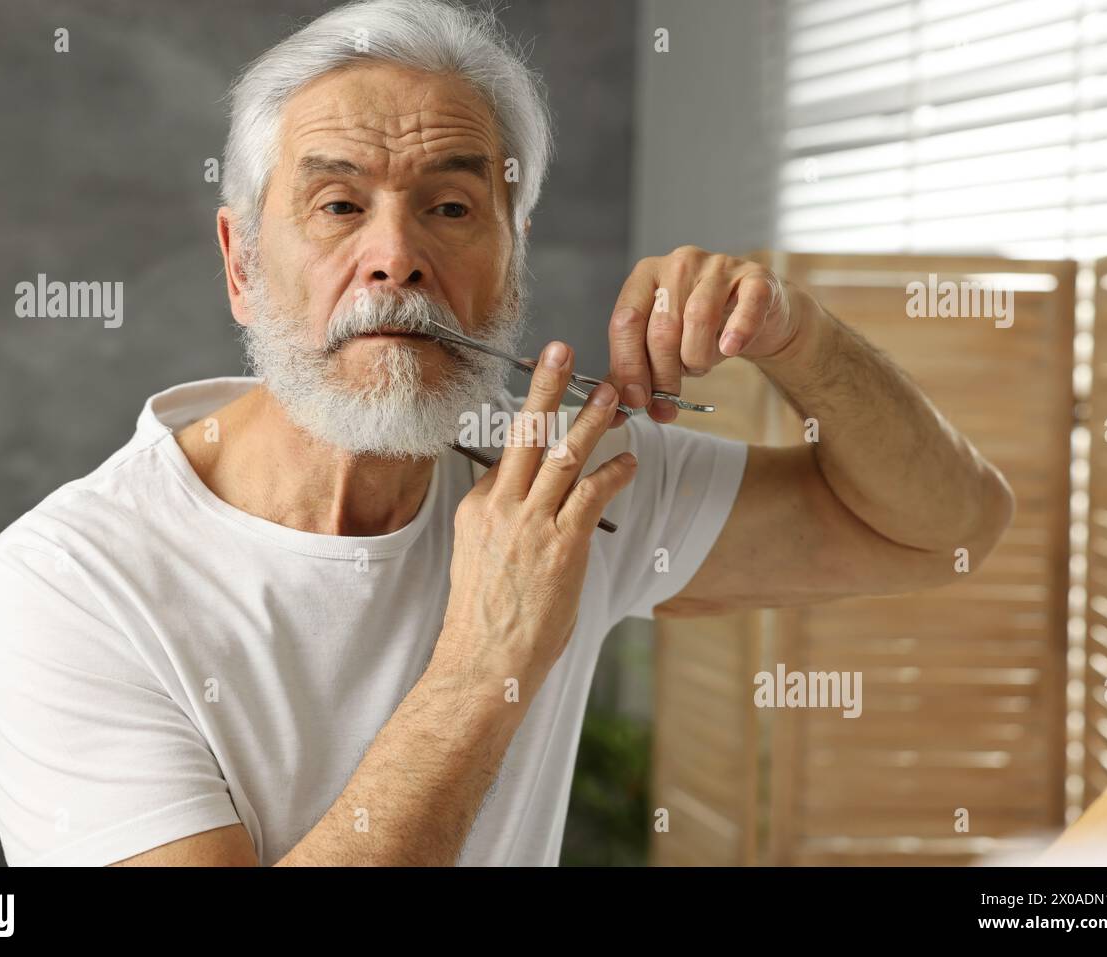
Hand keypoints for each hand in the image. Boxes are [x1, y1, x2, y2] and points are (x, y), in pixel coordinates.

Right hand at [431, 340, 637, 712]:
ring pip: (564, 455)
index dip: (530, 422)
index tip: (546, 393)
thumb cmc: (484, 620)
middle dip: (547, 388)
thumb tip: (518, 508)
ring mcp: (531, 524)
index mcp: (477, 508)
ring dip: (592, 420)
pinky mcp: (562, 545)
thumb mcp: (475, 560)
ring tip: (613, 393)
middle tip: (561, 349)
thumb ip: (498, 526)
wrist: (484, 661)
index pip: (506, 454)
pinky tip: (631, 461)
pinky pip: (592, 494)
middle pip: (526, 434)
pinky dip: (615, 472)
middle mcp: (501, 507)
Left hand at [606, 246, 809, 423]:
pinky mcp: (755, 277)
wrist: (756, 316)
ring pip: (698, 318)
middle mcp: (678, 264)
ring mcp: (718, 266)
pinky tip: (730, 349)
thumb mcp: (662, 346)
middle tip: (667, 402)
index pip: (626, 321)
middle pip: (662, 326)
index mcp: (646, 276)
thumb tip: (614, 410)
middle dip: (663, 374)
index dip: (628, 365)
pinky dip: (736, 333)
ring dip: (696, 357)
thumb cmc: (701, 331)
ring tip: (699, 368)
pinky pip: (745, 307)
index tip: (635, 399)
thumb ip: (636, 371)